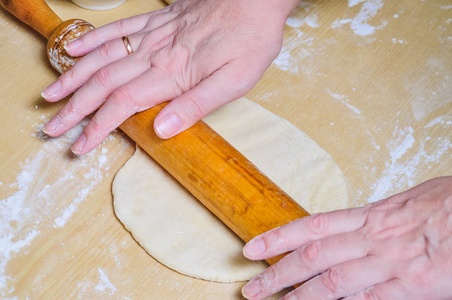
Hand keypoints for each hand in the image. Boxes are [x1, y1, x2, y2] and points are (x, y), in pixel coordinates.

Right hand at [41, 0, 298, 154]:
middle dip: (74, 108)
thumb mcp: (235, 81)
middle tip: (52, 126)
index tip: (79, 145)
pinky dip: (92, 39)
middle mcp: (154, 54)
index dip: (98, 127)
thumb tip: (161, 129)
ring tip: (52, 94)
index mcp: (171, 74)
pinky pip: (117, 29)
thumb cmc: (250, 40)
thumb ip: (196, 105)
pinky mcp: (157, 20)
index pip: (123, 105)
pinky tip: (75, 47)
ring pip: (102, 58)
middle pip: (103, 84)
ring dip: (73, 77)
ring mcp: (152, 34)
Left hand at [242, 176, 451, 298]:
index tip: (252, 248)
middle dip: (277, 273)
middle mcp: (371, 239)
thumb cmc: (449, 204)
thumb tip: (359, 225)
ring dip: (300, 297)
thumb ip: (378, 218)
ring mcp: (388, 264)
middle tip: (251, 288)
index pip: (311, 226)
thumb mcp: (407, 201)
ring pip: (332, 283)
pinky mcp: (410, 286)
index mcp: (370, 216)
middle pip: (312, 257)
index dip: (278, 238)